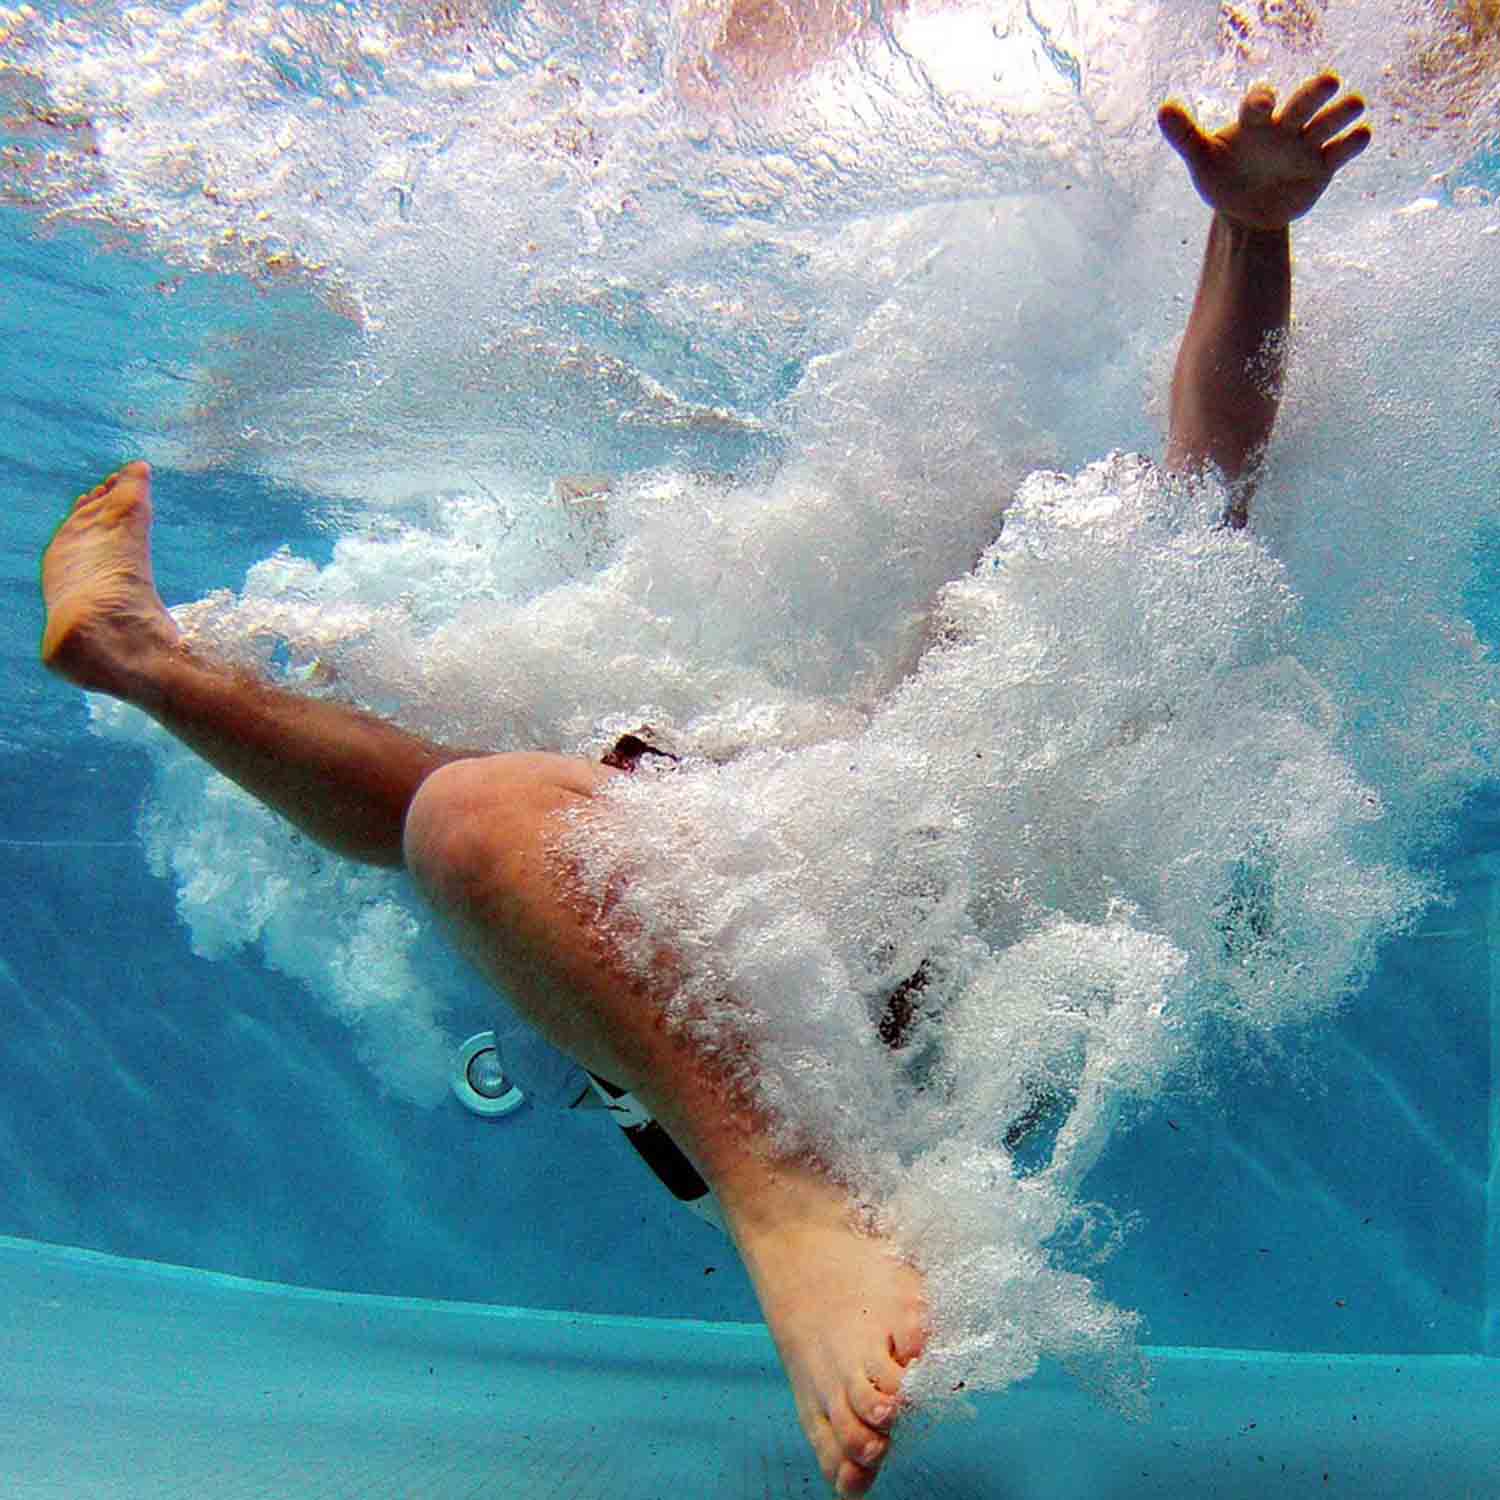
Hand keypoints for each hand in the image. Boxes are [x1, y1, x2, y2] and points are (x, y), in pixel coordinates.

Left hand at [1159, 73, 1370, 230]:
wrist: (1244, 212)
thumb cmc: (1223, 178)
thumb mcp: (1202, 159)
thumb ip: (1185, 135)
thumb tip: (1162, 108)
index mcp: (1255, 122)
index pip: (1261, 102)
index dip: (1262, 100)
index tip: (1264, 105)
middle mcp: (1285, 126)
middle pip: (1305, 100)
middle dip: (1317, 91)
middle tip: (1329, 82)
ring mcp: (1307, 144)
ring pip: (1333, 118)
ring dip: (1344, 110)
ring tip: (1352, 106)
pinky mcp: (1324, 165)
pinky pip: (1344, 149)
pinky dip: (1355, 141)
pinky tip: (1359, 136)